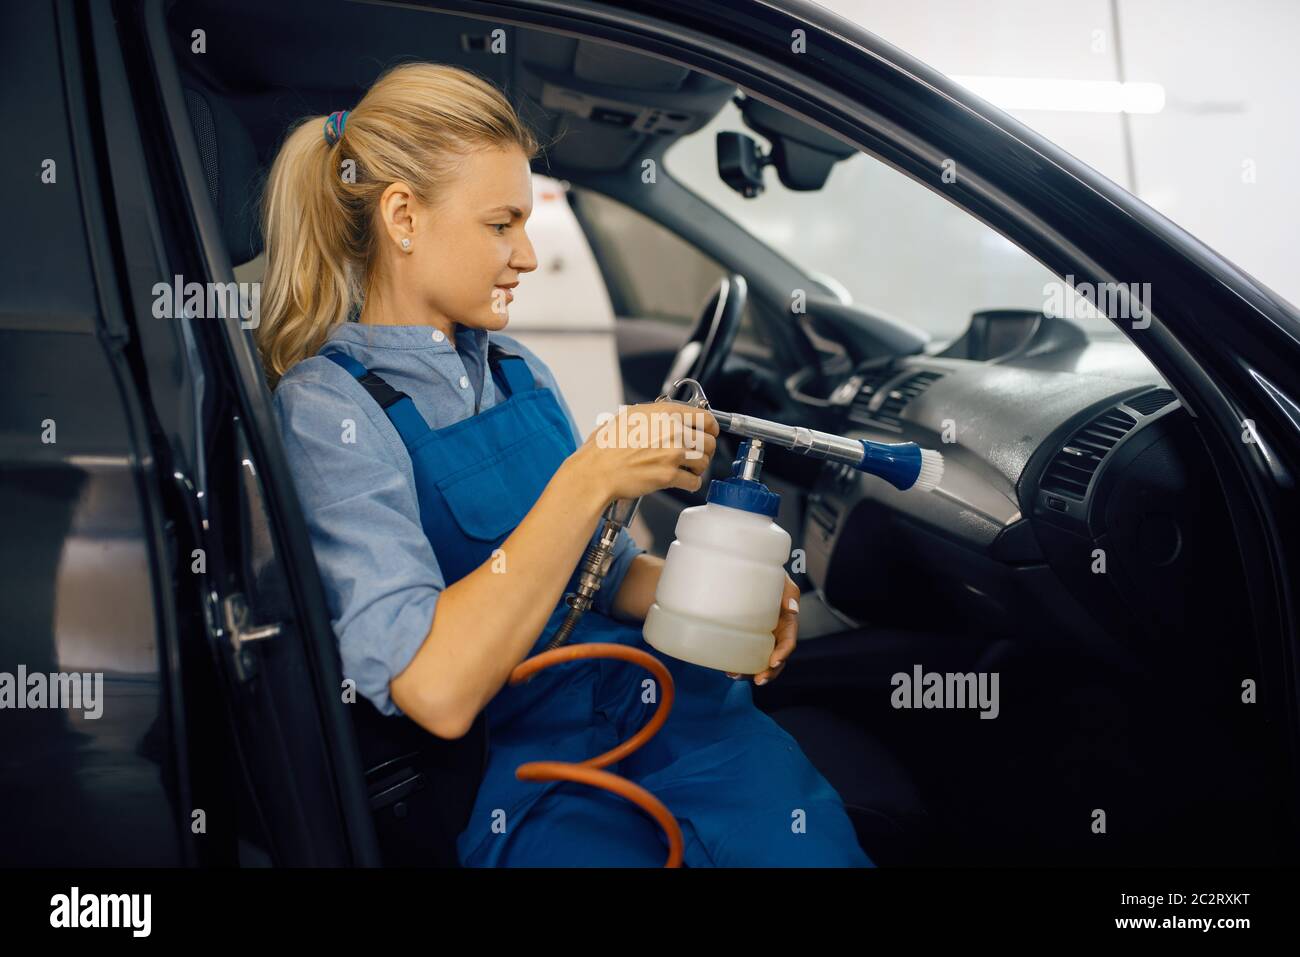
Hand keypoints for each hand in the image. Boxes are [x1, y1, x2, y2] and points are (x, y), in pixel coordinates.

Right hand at [569, 401, 718, 501]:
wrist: (596, 471)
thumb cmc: (605, 447)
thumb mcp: (629, 416)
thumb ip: (655, 414)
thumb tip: (669, 417)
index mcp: (665, 413)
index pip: (704, 417)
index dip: (710, 427)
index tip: (709, 432)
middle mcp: (672, 431)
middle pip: (709, 442)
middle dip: (705, 450)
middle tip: (697, 454)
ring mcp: (672, 454)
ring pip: (704, 462)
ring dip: (698, 468)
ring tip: (688, 469)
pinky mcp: (669, 476)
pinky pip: (694, 482)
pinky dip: (691, 484)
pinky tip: (684, 482)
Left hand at [728, 573, 798, 684]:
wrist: (750, 572)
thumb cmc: (770, 577)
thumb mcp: (782, 581)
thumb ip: (790, 593)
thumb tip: (792, 609)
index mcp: (787, 623)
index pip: (788, 643)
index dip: (783, 654)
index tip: (773, 662)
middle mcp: (775, 634)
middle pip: (776, 659)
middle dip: (769, 673)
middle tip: (757, 680)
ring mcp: (761, 638)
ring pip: (760, 661)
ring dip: (750, 672)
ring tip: (735, 675)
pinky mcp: (747, 637)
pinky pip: (745, 654)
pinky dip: (739, 664)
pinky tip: (727, 668)